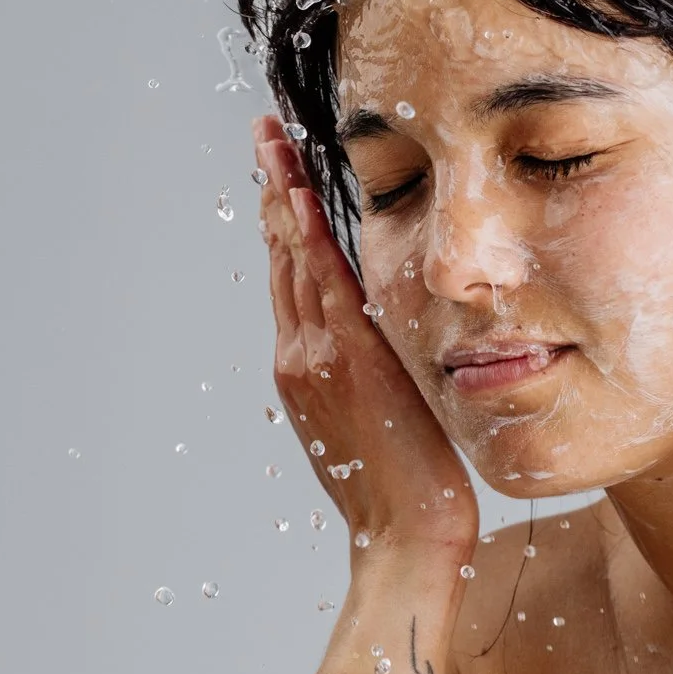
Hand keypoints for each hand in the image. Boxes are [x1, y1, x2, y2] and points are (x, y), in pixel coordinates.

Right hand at [254, 113, 480, 556]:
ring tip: (273, 142)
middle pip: (282, 254)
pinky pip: (322, 283)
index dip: (285, 219)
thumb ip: (374, 373)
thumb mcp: (382, 419)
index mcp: (307, 367)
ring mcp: (316, 357)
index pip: (293, 275)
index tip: (280, 172)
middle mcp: (300, 355)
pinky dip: (307, 236)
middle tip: (265, 133)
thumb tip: (387, 342)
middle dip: (274, 189)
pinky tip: (300, 193)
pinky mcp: (346, 361)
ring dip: (284, 194)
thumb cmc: (407, 490)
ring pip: (294, 259)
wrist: (402, 540)